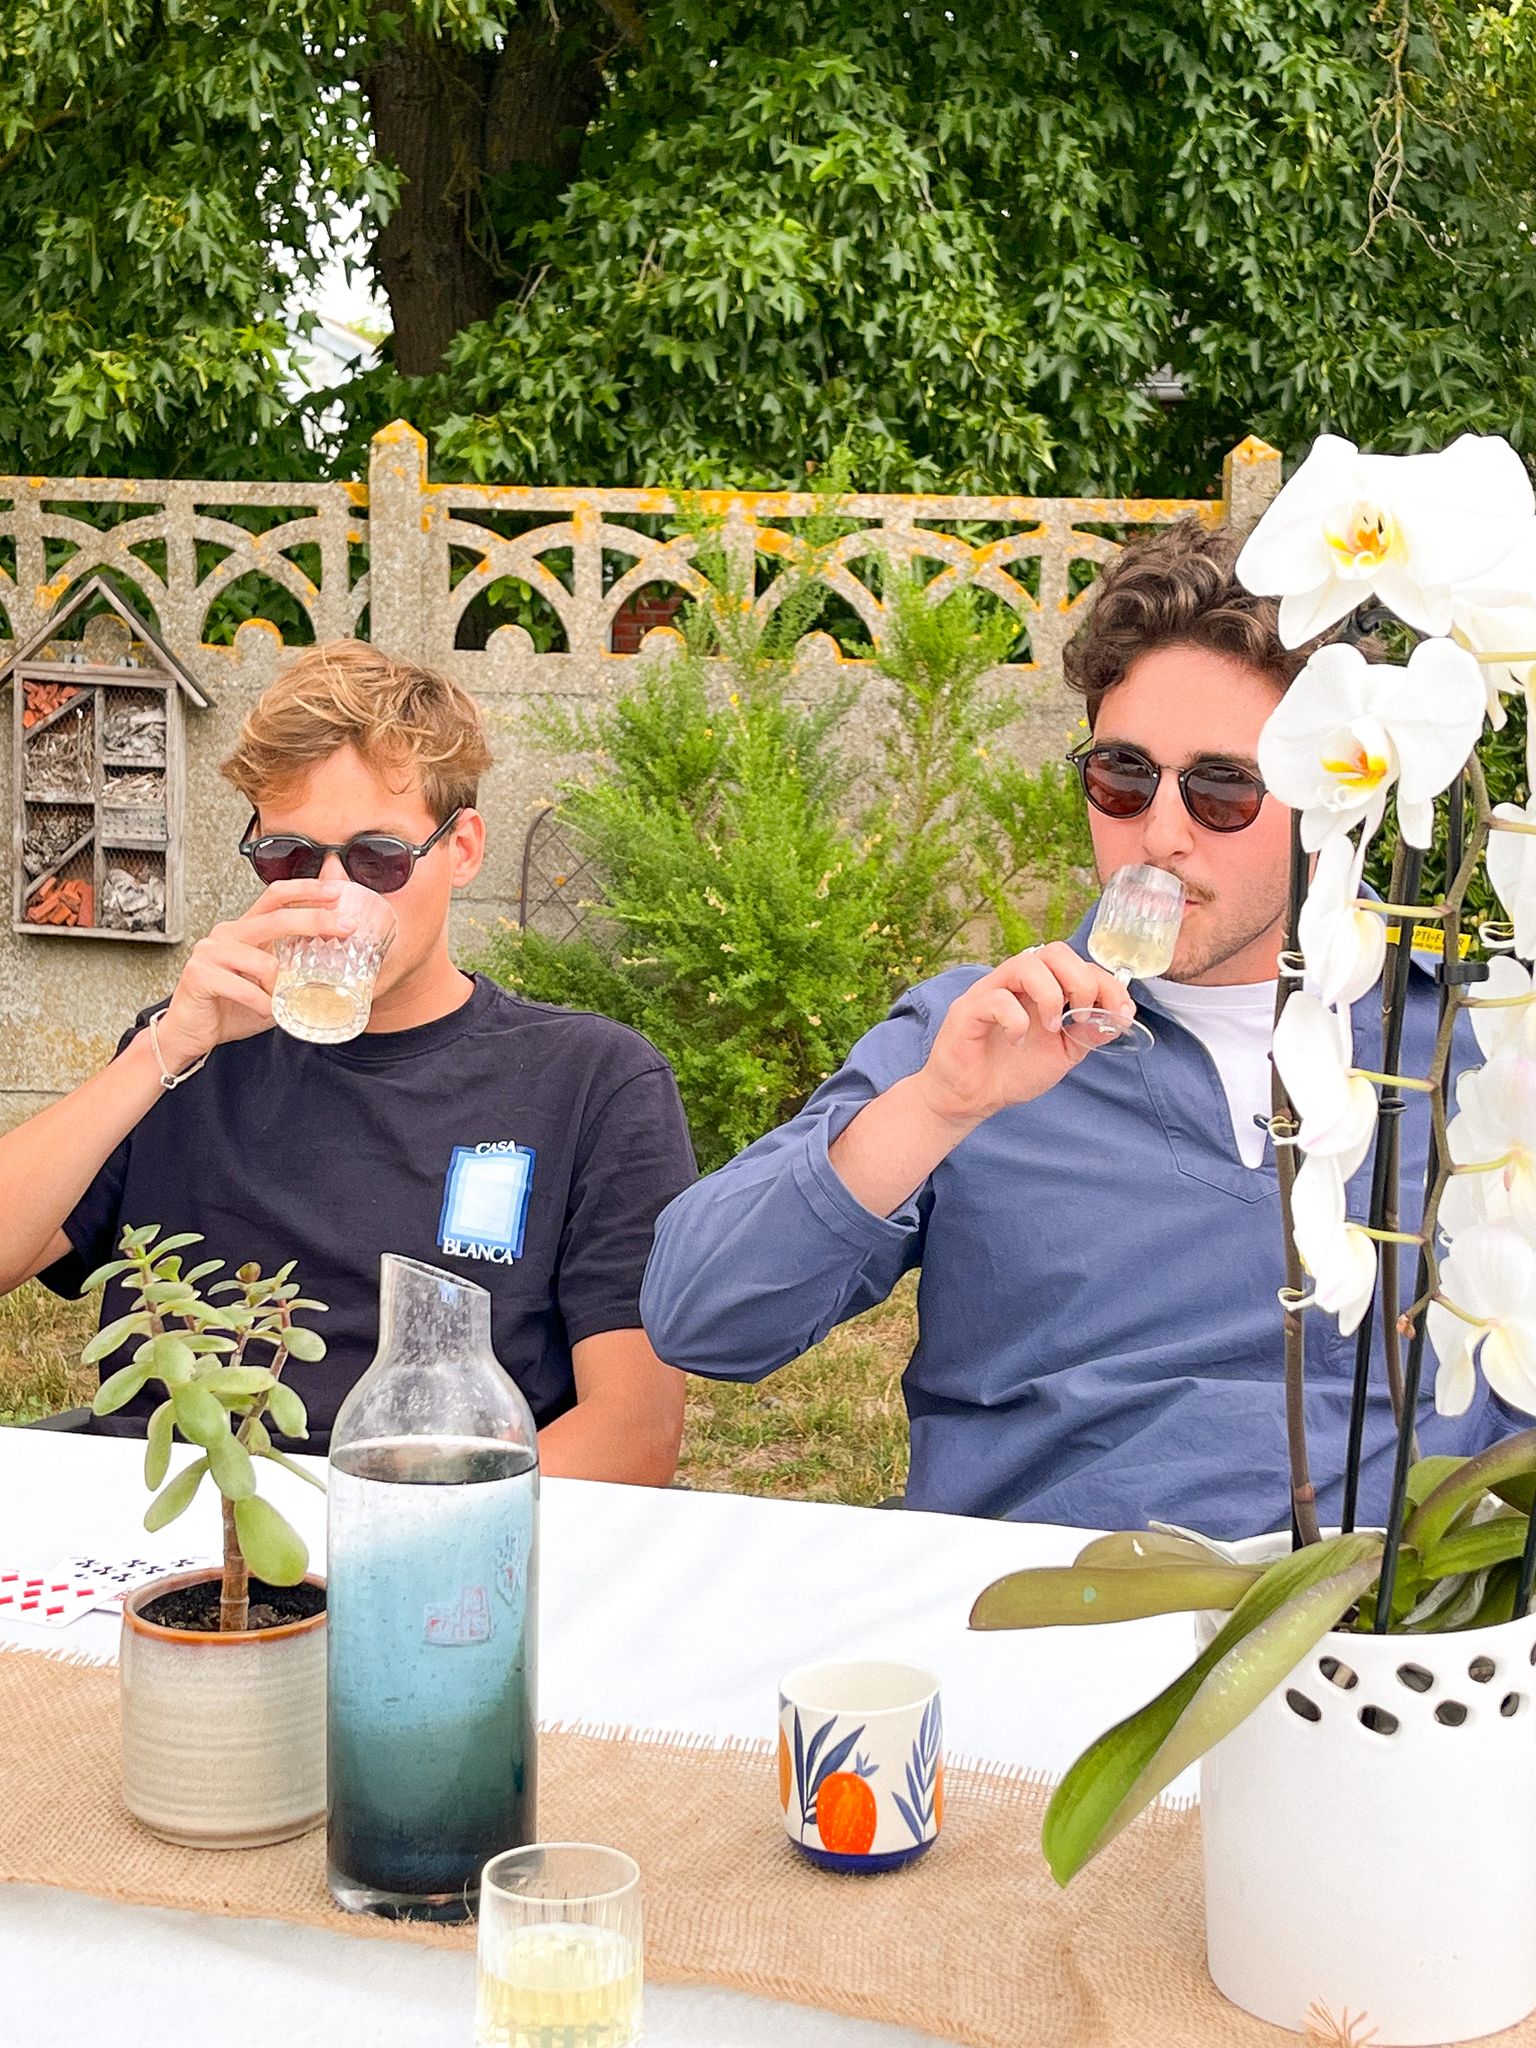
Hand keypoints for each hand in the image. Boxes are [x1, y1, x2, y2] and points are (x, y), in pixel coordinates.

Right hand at [152, 881, 354, 1072]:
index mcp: (245, 930)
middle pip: (276, 917)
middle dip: (316, 919)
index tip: (338, 891)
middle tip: (346, 926)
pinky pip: (246, 989)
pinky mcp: (199, 973)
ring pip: (264, 962)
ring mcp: (211, 952)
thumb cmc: (232, 1007)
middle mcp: (227, 934)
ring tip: (279, 1001)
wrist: (192, 1033)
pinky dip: (262, 1005)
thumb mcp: (272, 983)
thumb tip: (338, 960)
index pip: (276, 896)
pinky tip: (261, 1010)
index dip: (306, 889)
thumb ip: (294, 967)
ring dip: (281, 987)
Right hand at [912, 944, 1136, 1126]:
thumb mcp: (1063, 1053)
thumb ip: (1087, 1033)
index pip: (1078, 964)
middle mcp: (1016, 982)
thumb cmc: (1012, 1071)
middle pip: (1054, 952)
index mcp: (1041, 988)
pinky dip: (1016, 1020)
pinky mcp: (967, 1010)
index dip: (1106, 983)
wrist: (972, 1099)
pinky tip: (1017, 1041)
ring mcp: (990, 992)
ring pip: (1026, 963)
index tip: (1121, 1013)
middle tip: (1081, 1016)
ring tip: (1052, 1028)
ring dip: (1050, 995)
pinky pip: (996, 999)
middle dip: (1081, 981)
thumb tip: (1117, 1017)